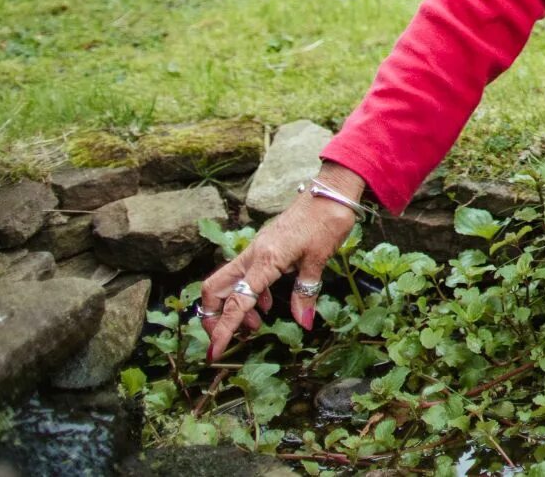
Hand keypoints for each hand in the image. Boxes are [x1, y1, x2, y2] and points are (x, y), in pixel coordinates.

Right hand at [198, 165, 360, 360]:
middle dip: (213, 317)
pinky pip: (243, 274)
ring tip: (256, 325)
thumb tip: (304, 324)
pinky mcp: (263, 247)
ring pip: (225, 282)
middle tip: (232, 338)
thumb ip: (306, 292)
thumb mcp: (319, 259)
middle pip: (214, 290)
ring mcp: (255, 250)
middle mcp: (253, 255)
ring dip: (233, 307)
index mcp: (265, 260)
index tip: (214, 354)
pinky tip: (267, 303)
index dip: (223, 330)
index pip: (236, 302)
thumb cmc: (327, 221)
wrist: (331, 190)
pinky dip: (248, 294)